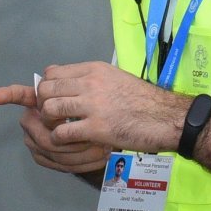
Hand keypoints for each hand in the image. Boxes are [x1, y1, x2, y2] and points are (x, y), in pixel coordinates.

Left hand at [0, 62, 180, 173]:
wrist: (168, 118)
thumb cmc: (145, 101)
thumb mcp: (117, 78)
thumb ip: (93, 79)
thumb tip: (69, 82)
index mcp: (94, 70)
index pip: (52, 73)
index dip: (46, 87)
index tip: (51, 99)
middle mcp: (90, 83)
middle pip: (46, 89)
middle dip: (42, 105)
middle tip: (51, 117)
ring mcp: (93, 105)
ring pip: (49, 109)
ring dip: (49, 122)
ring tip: (58, 129)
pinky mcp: (97, 128)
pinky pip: (62, 132)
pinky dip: (59, 139)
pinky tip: (67, 141)